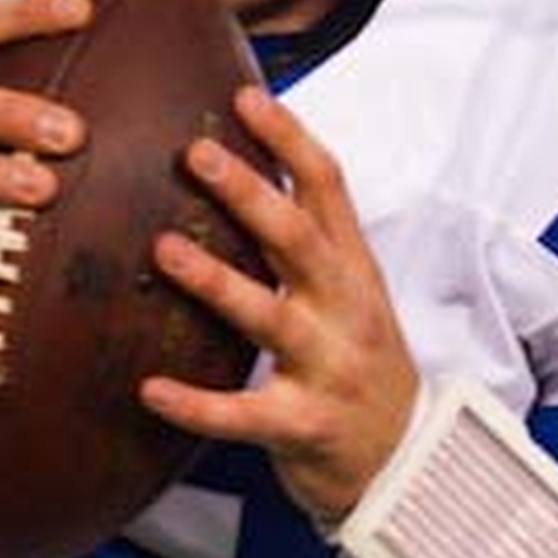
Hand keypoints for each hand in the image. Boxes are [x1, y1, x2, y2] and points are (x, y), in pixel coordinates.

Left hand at [139, 84, 416, 527]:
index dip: (291, 139)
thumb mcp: (351, 293)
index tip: (246, 97)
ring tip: (163, 250)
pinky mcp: (306, 426)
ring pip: (271, 318)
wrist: (407, 460)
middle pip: (299, 240)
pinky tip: (150, 389)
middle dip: (249, 194)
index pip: (330, 189)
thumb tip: (237, 168)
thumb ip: (305, 240)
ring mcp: (330, 367)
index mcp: (354, 269)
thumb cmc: (358, 363)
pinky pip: (244, 415)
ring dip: (217, 282)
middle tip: (196, 153)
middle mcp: (347, 310)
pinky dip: (197, 404)